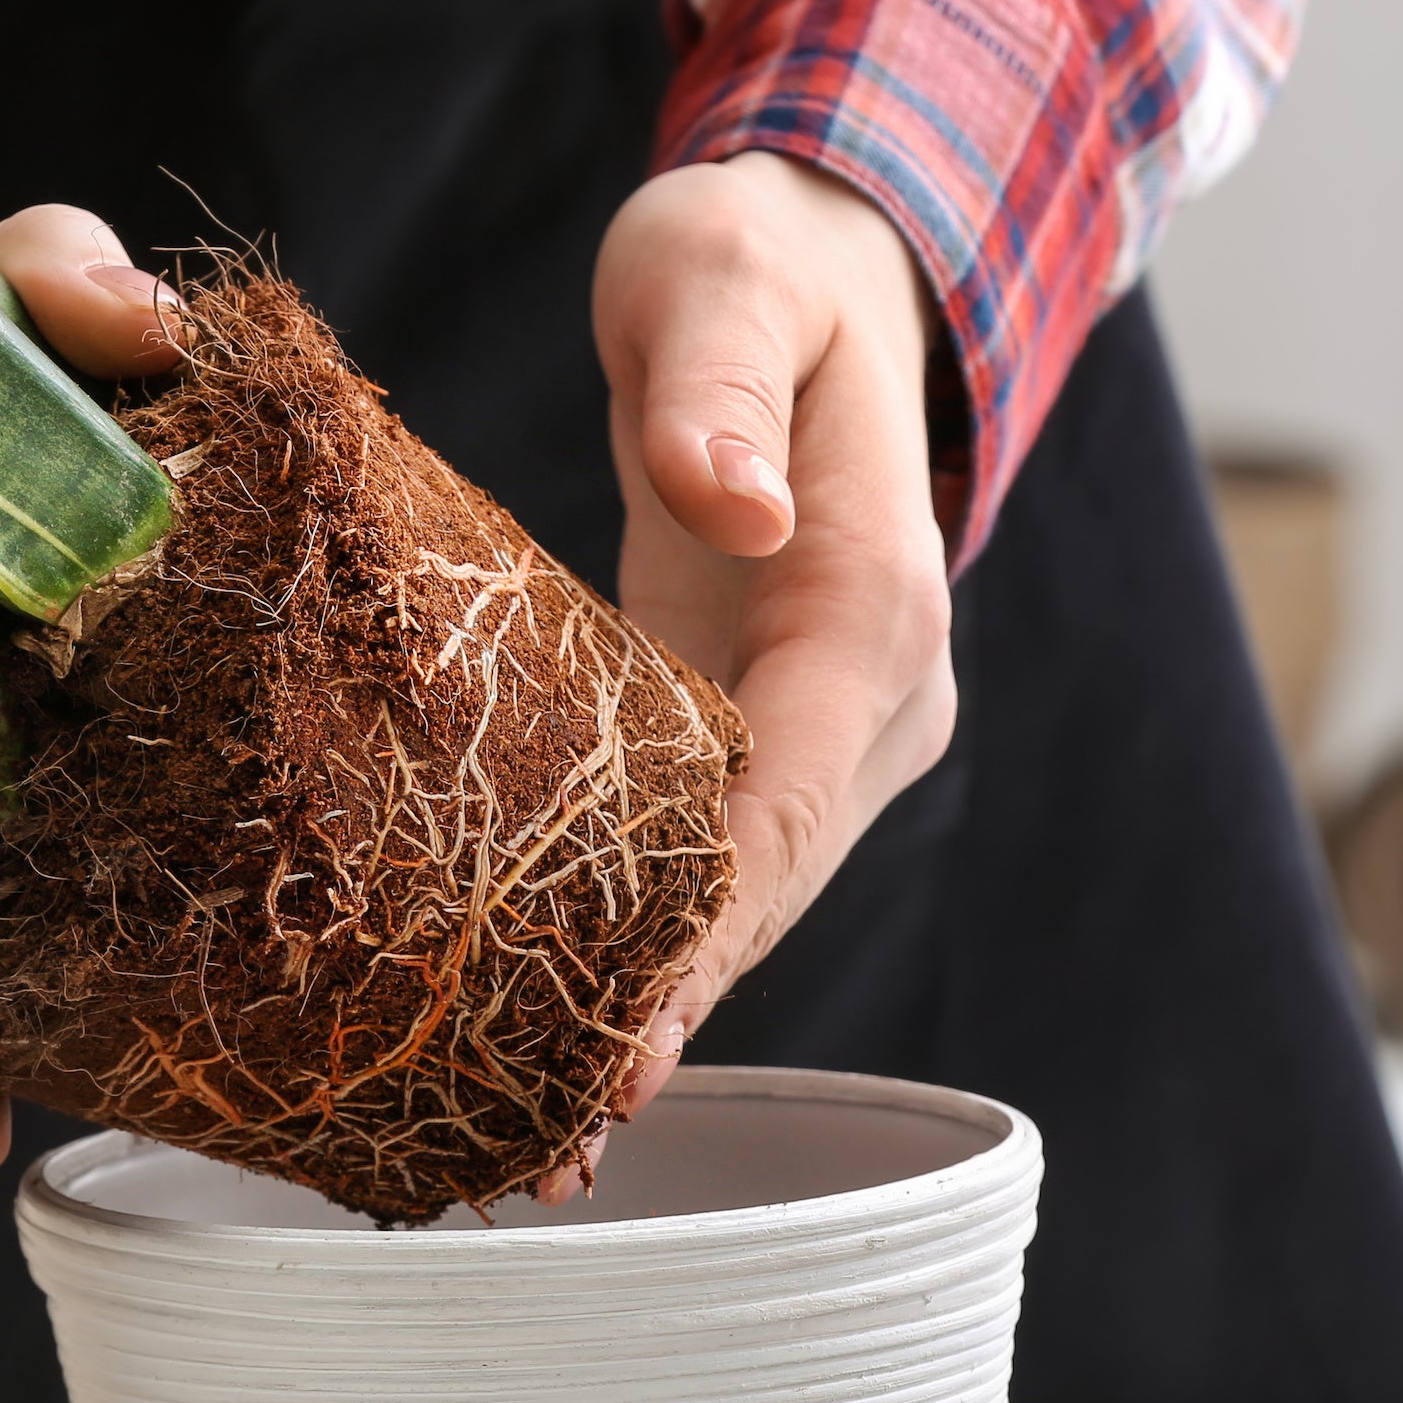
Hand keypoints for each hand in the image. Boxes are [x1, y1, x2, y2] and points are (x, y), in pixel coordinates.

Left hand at [594, 150, 957, 1119]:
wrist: (811, 268)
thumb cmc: (758, 258)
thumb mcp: (722, 272)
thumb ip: (713, 381)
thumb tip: (725, 505)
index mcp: (871, 605)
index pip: (791, 800)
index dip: (709, 931)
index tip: (624, 1039)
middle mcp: (870, 699)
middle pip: (769, 890)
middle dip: (666, 1017)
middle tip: (549, 1144)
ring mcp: (823, 730)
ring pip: (739, 900)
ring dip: (646, 1015)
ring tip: (531, 1144)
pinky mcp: (758, 734)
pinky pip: (701, 862)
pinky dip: (635, 951)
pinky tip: (547, 1043)